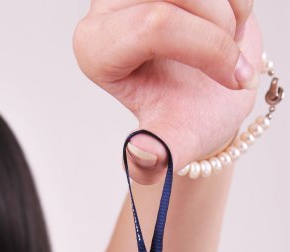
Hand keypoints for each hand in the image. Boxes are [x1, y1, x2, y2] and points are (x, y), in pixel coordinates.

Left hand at [73, 0, 262, 182]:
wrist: (210, 92)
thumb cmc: (187, 114)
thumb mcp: (176, 141)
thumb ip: (158, 157)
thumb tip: (141, 154)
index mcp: (95, 50)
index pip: (154, 25)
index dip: (207, 48)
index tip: (236, 80)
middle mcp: (104, 6)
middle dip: (218, 29)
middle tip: (232, 63)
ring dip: (227, 12)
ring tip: (227, 41)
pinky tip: (224, 22)